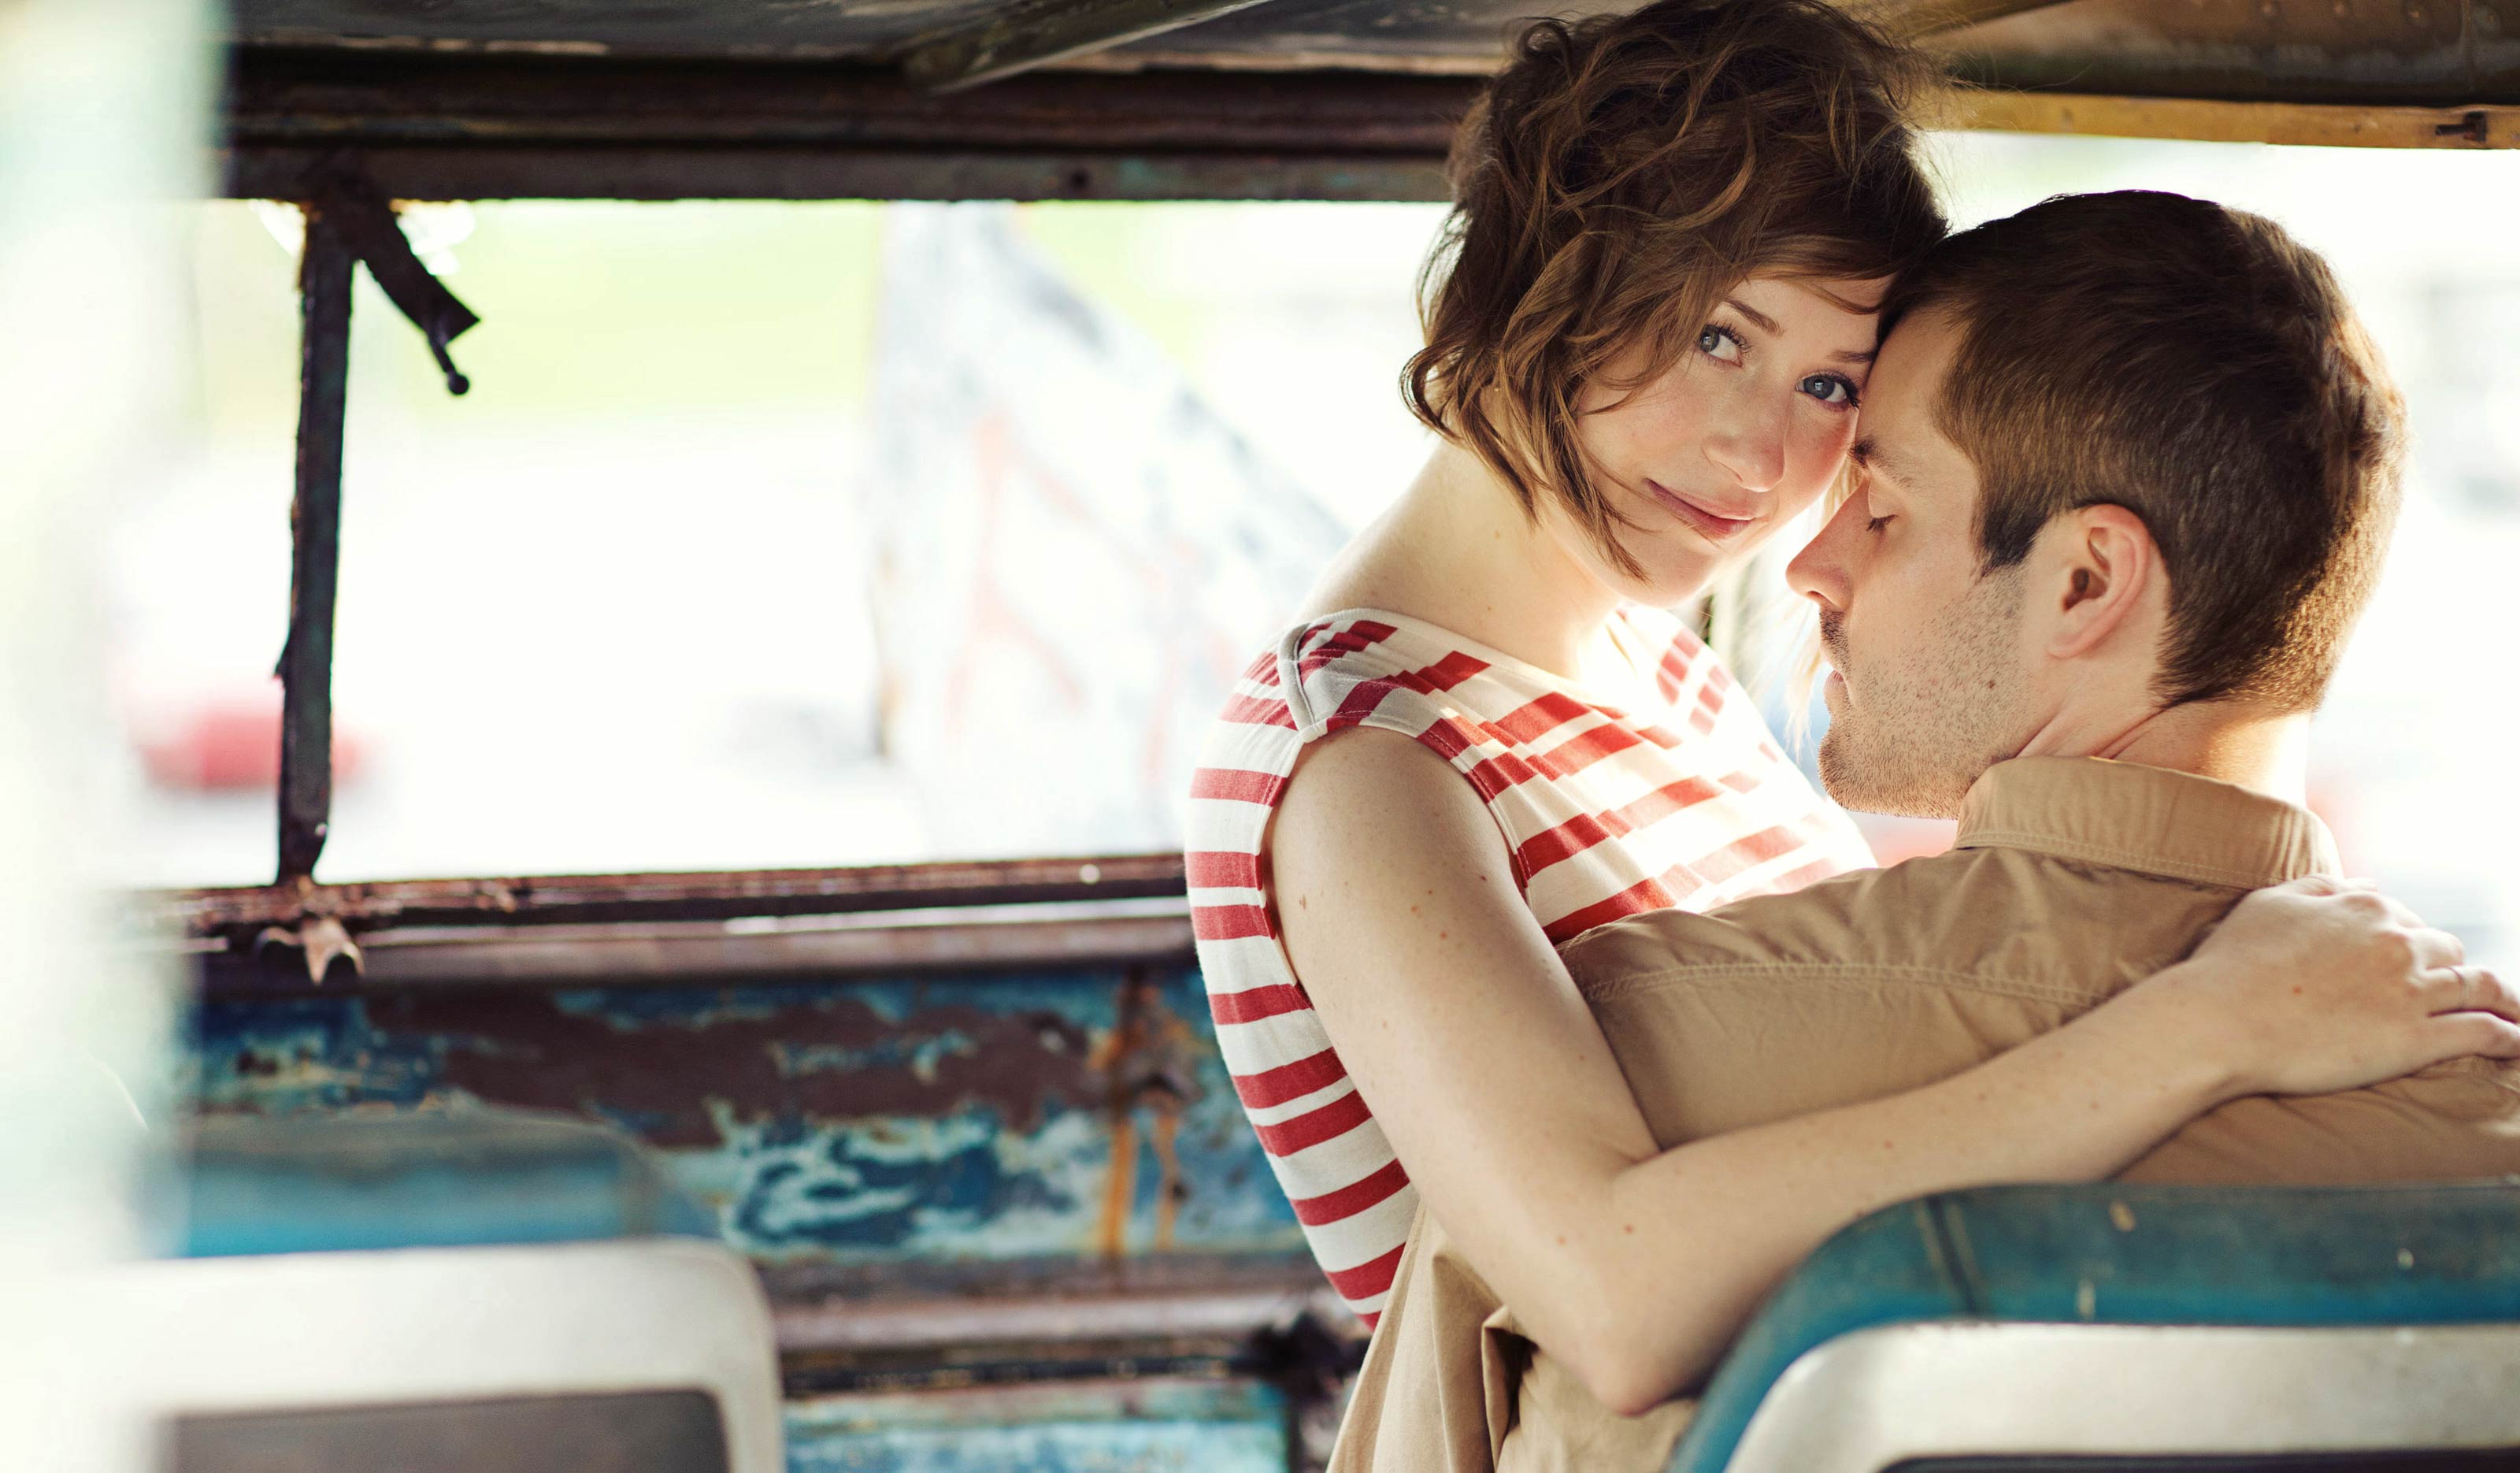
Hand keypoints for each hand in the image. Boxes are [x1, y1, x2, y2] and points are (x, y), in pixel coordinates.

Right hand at [2148, 874, 2519, 1099]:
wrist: (2218, 1022)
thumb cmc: (2231, 965)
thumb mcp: (2268, 904)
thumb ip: (2320, 887)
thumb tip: (2367, 881)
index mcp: (2364, 907)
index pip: (2406, 919)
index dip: (2406, 941)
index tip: (2402, 963)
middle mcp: (2397, 942)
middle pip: (2447, 951)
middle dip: (2447, 968)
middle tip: (2443, 993)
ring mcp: (2411, 991)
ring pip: (2481, 987)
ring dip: (2505, 1000)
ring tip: (2515, 1015)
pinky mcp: (2416, 1039)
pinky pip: (2483, 1033)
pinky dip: (2509, 1036)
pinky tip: (2517, 1043)